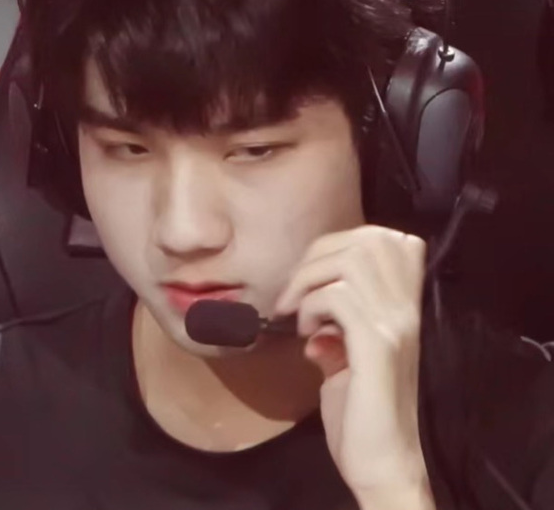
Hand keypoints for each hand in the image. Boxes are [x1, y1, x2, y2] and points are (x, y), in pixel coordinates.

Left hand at [275, 225, 434, 509]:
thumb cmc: (364, 411)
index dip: (343, 242)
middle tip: (295, 293)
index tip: (316, 272)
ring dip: (310, 279)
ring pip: (349, 261)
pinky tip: (307, 333)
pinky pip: (337, 296)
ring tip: (299, 313)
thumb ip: (339, 326)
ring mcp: (395, 323)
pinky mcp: (376, 345)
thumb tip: (314, 313)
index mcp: (406, 305)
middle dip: (317, 256)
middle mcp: (407, 307)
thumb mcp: (351, 357)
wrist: (383, 463)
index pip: (388, 239)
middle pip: (364, 240)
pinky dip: (311, 306)